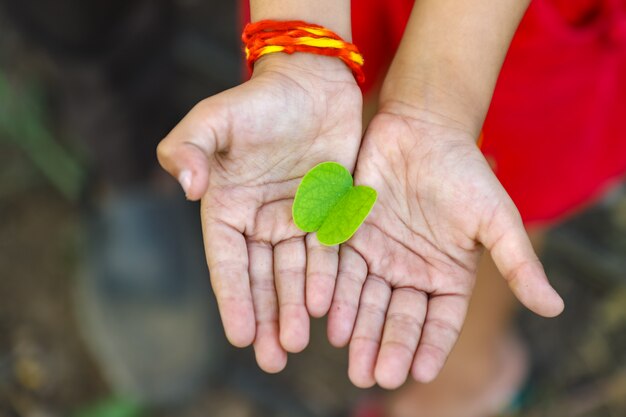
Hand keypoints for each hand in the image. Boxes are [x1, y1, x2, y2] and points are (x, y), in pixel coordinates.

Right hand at [157, 54, 361, 371]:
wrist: (310, 83)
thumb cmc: (258, 101)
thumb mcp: (213, 117)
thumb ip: (186, 147)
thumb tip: (185, 188)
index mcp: (227, 208)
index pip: (227, 263)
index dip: (233, 299)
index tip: (239, 336)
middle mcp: (261, 222)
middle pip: (262, 279)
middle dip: (266, 319)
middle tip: (273, 359)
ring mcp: (296, 221)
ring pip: (296, 274)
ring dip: (296, 308)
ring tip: (299, 342)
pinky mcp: (329, 214)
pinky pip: (329, 254)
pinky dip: (328, 281)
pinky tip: (330, 309)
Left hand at [326, 103, 563, 388]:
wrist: (421, 129)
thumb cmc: (464, 171)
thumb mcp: (495, 218)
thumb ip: (517, 262)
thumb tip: (554, 308)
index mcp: (448, 276)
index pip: (439, 321)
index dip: (430, 346)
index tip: (417, 372)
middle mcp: (411, 274)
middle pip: (398, 318)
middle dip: (387, 347)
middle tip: (373, 377)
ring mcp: (379, 257)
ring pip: (367, 302)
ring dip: (360, 331)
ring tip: (352, 360)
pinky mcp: (350, 237)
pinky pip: (342, 271)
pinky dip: (337, 294)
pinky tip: (331, 319)